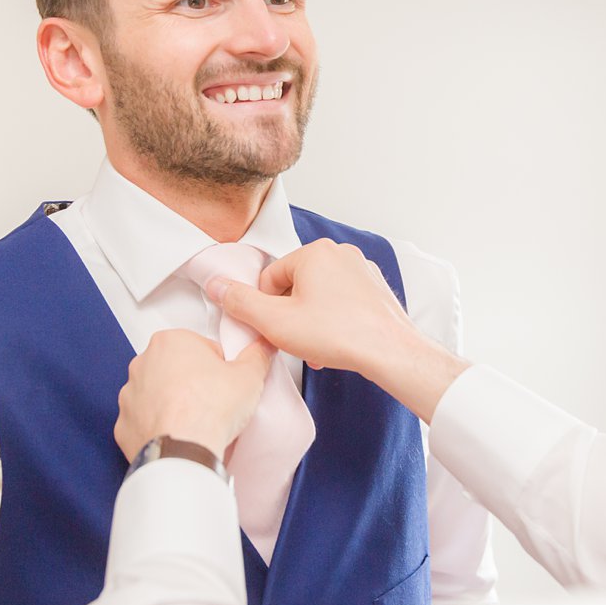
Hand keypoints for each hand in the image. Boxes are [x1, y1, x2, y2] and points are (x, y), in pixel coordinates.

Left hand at [113, 329, 272, 461]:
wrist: (183, 452)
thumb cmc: (209, 410)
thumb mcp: (249, 377)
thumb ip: (256, 356)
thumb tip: (262, 347)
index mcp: (171, 341)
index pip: (201, 347)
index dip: (219, 366)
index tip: (225, 382)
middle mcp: (143, 363)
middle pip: (176, 368)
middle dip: (193, 382)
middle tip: (213, 401)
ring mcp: (130, 394)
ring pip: (158, 394)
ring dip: (174, 403)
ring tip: (196, 421)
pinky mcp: (124, 423)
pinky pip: (145, 421)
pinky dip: (159, 427)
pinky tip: (177, 435)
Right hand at [210, 240, 469, 422]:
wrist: (390, 352)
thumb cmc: (337, 335)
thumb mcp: (275, 322)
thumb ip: (240, 302)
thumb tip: (215, 285)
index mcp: (314, 252)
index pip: (270, 278)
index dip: (266, 309)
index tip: (275, 330)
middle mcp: (340, 253)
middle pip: (295, 285)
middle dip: (290, 315)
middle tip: (296, 342)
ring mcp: (362, 270)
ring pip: (320, 295)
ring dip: (311, 320)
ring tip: (317, 348)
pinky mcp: (376, 289)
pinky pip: (343, 301)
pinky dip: (335, 320)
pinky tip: (337, 343)